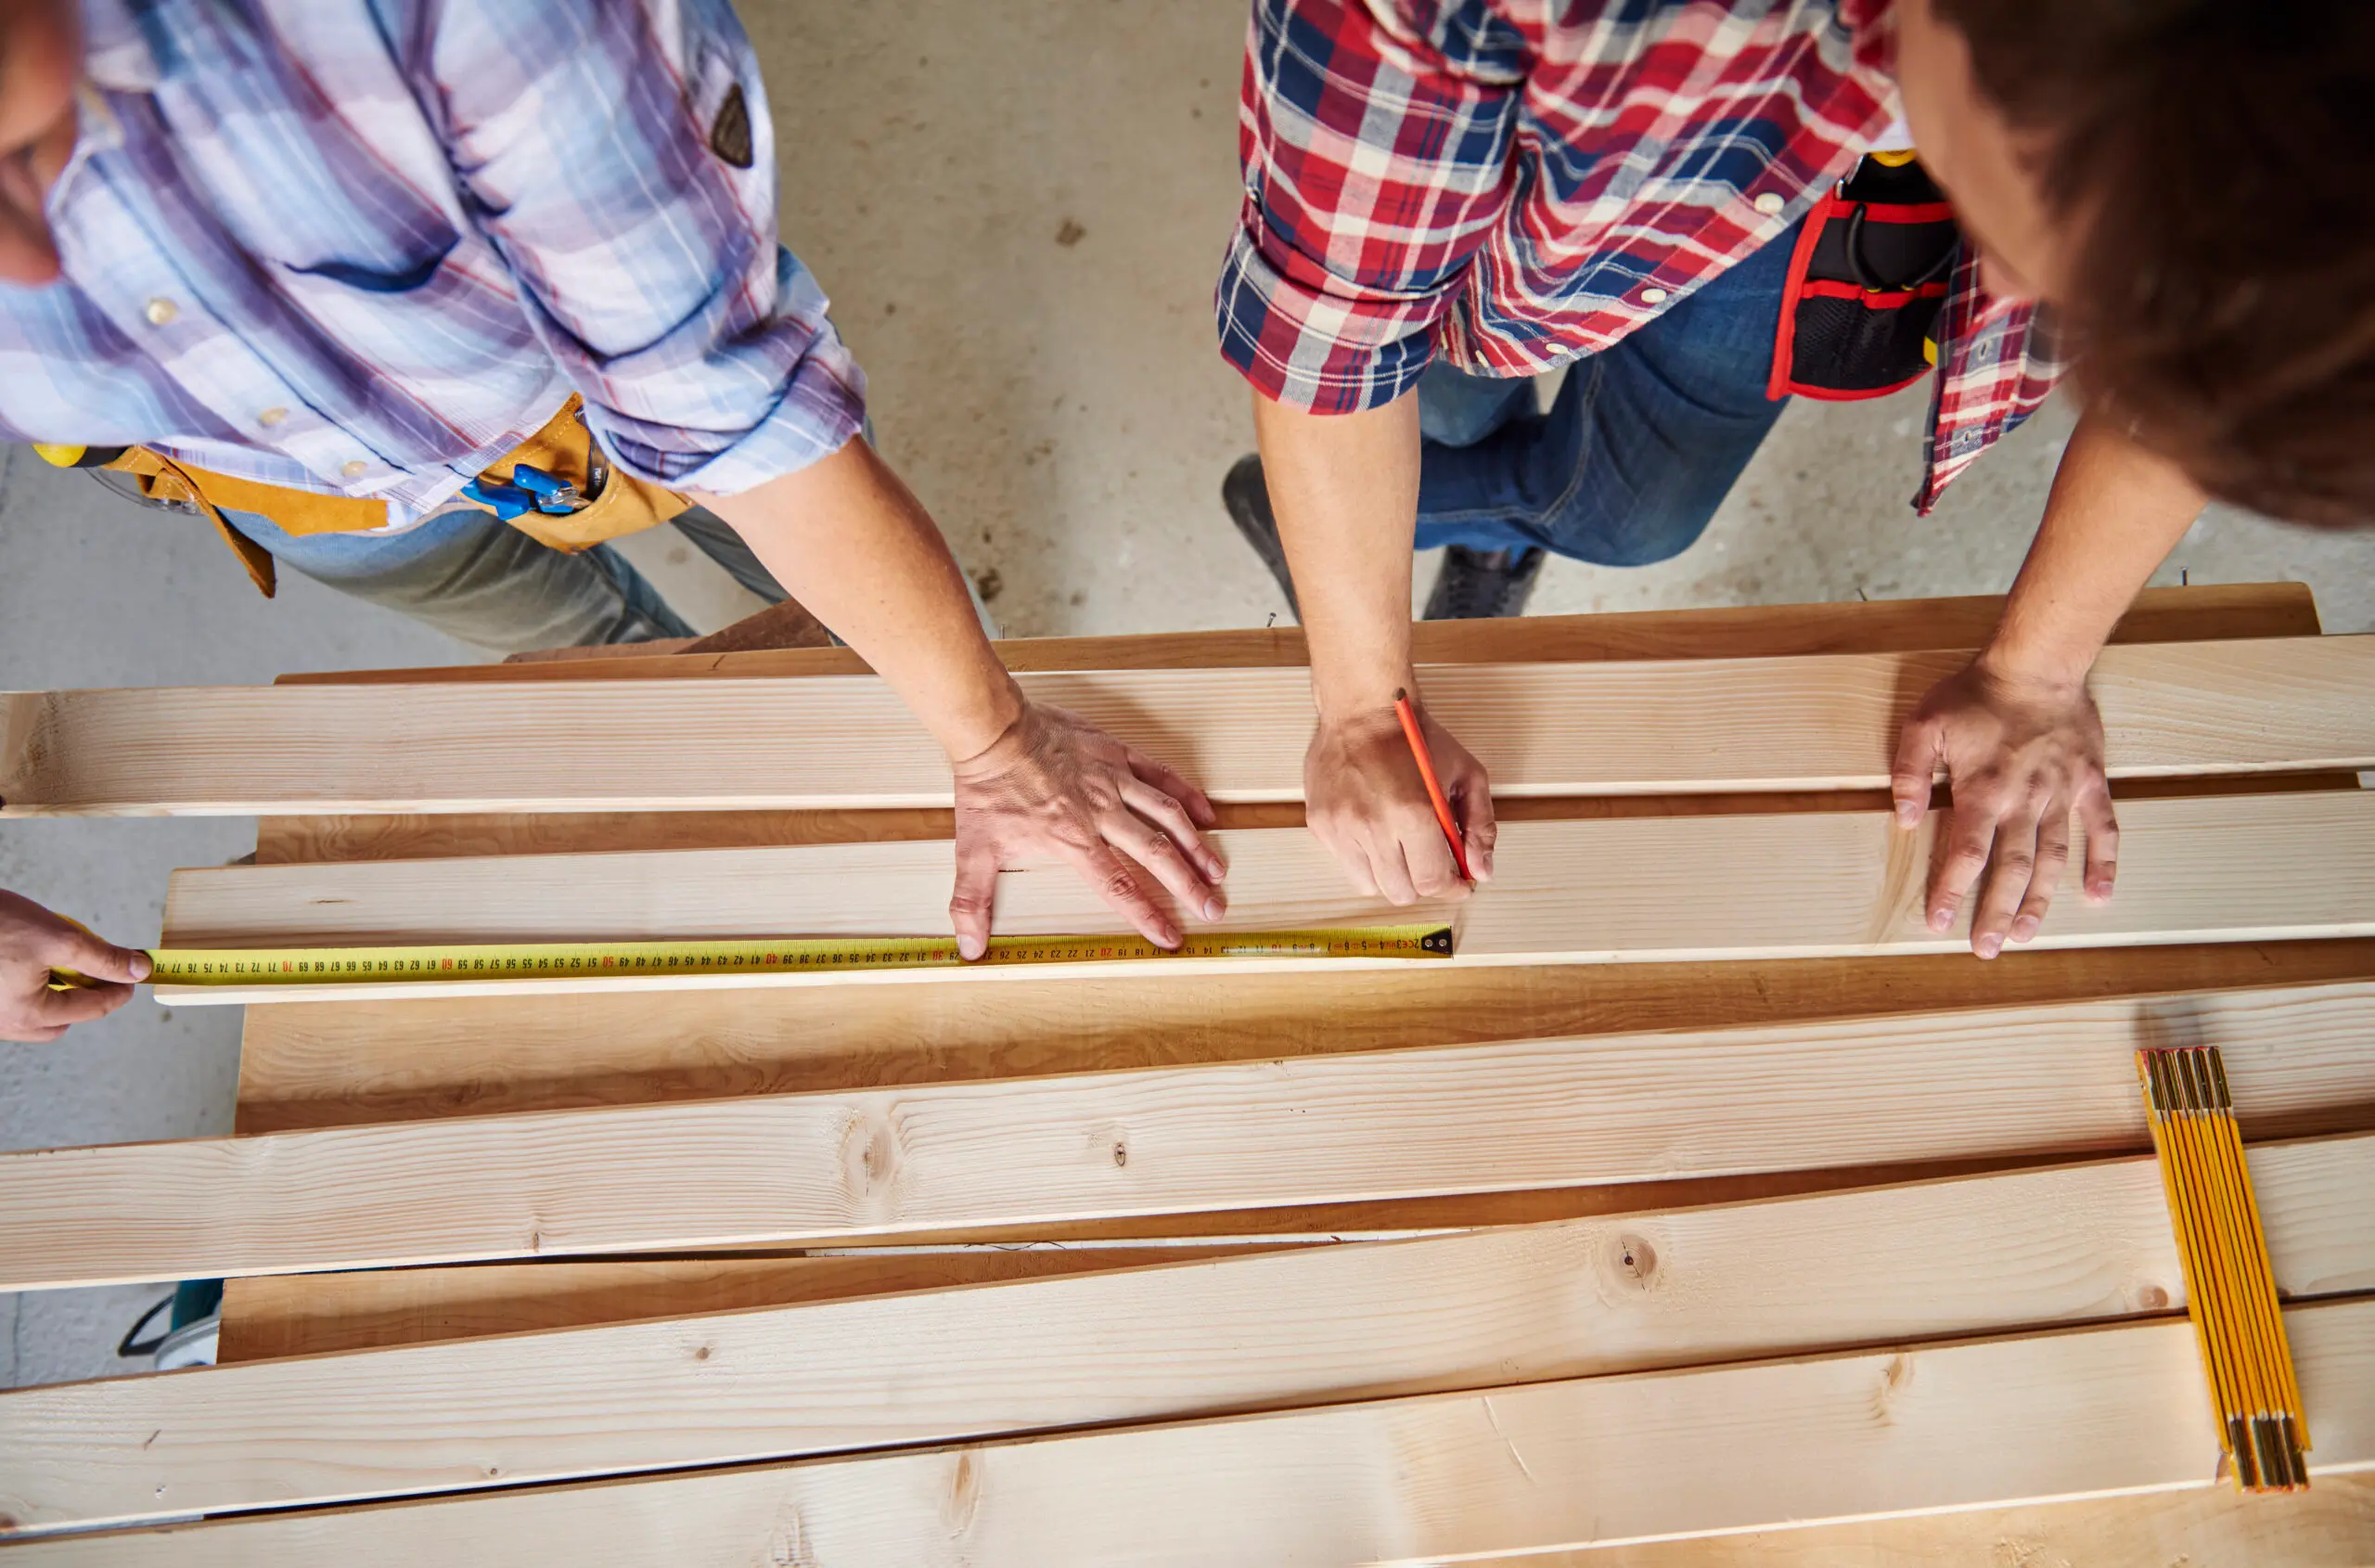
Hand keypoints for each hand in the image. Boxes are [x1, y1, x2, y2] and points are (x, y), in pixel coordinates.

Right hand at [0, 890, 150, 1041]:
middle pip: (63, 1020)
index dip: (120, 990)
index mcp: (28, 1014)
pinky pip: (14, 1006)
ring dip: (56, 995)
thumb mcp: (59, 937)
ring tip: (60, 963)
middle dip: (84, 998)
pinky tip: (32, 963)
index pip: (92, 1009)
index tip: (135, 975)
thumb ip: (102, 958)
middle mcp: (6, 1024)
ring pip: (37, 1016)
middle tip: (97, 970)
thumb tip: (138, 969)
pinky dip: (31, 991)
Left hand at [949, 700, 1225, 956]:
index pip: (1118, 886)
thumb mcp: (974, 851)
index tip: (1171, 937)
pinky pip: (1160, 773)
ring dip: (1196, 845)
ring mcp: (1113, 781)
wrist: (994, 731)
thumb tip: (968, 947)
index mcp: (1073, 841)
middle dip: (1188, 886)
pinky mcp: (1116, 754)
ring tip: (1218, 870)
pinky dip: (1186, 793)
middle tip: (1213, 908)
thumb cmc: (987, 789)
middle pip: (1155, 855)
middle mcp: (1101, 813)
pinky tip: (1206, 813)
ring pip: (1167, 815)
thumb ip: (972, 901)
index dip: (1147, 915)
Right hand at [1305, 696, 1494, 903]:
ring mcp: (1342, 828)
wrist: (1363, 710)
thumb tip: (1481, 870)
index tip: (1459, 882)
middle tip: (1431, 863)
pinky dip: (1365, 858)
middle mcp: (1373, 826)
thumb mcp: (1468, 774)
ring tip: (1401, 848)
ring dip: (1392, 874)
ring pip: (1371, 884)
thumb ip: (1480, 827)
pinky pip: (1346, 864)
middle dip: (1423, 883)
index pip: (1432, 882)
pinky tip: (1375, 832)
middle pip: (1401, 892)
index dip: (1451, 888)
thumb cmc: (1417, 739)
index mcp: (1414, 813)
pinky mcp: (1321, 824)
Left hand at [1890, 656, 2117, 958]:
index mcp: (1983, 792)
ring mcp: (2061, 795)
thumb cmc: (1976, 693)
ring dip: (2040, 901)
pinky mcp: (2090, 783)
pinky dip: (2104, 863)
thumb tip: (1902, 818)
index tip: (1941, 924)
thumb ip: (1909, 772)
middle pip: (2011, 870)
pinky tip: (2099, 896)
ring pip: (2053, 859)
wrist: (2038, 662)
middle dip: (1996, 912)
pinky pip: (2103, 830)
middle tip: (1986, 949)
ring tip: (2026, 935)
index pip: (1964, 854)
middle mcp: (2024, 802)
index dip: (1952, 892)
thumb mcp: (1924, 723)